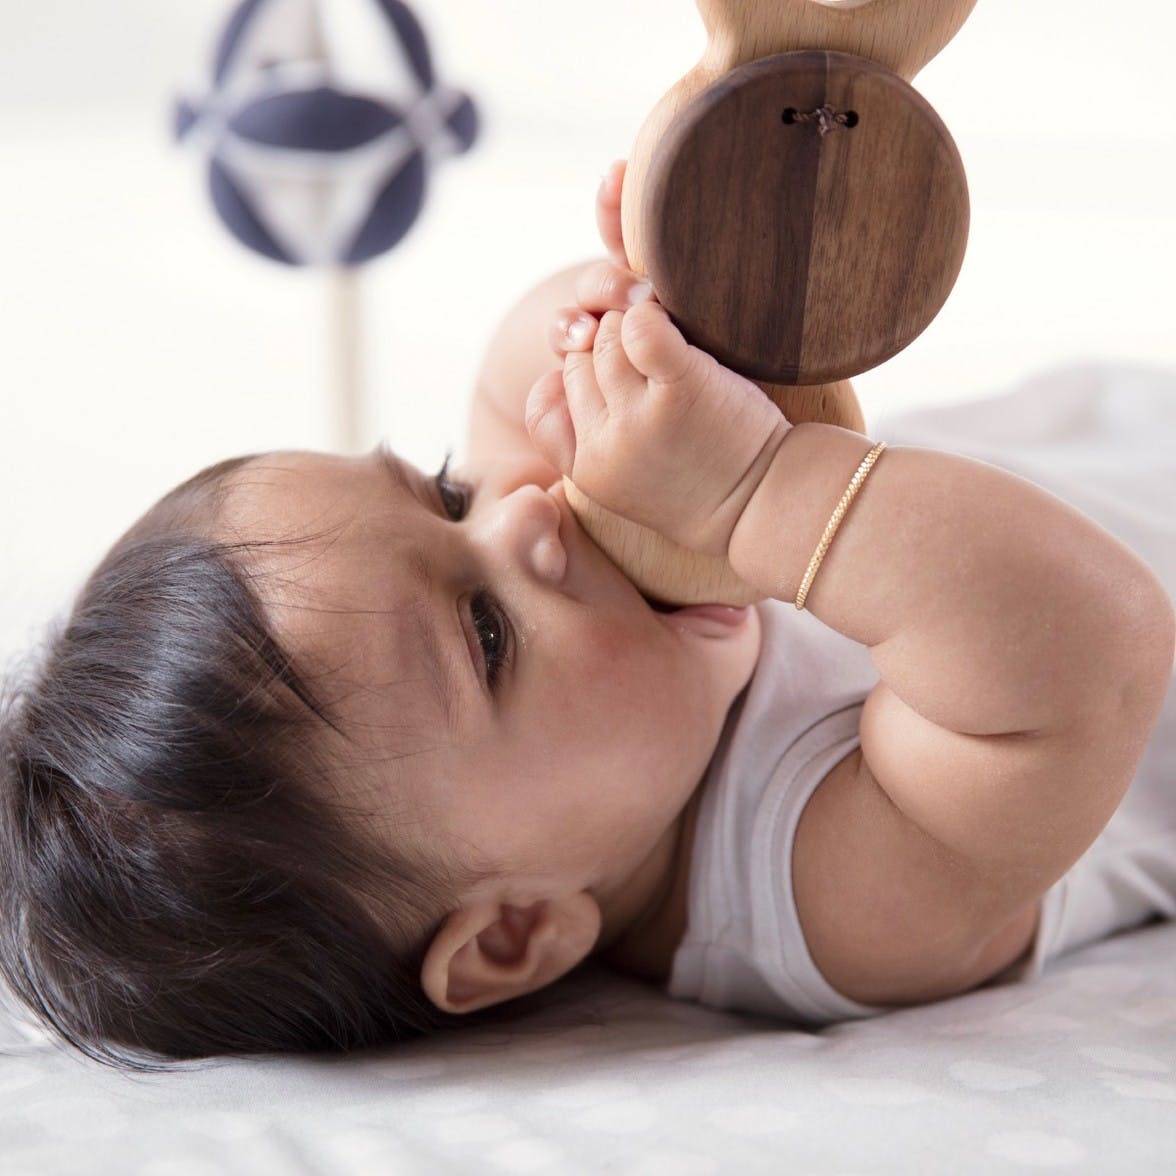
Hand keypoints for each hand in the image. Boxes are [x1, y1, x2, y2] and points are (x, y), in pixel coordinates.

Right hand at [527, 286, 791, 558]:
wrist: (769, 505)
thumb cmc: (708, 475)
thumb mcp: (634, 470)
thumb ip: (595, 419)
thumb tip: (575, 331)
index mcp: (586, 472)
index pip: (543, 402)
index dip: (568, 380)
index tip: (610, 386)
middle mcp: (603, 447)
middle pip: (578, 359)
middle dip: (608, 344)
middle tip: (654, 357)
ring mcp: (637, 419)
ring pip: (606, 334)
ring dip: (634, 320)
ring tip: (673, 345)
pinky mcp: (679, 390)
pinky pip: (641, 324)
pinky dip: (655, 311)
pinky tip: (678, 324)